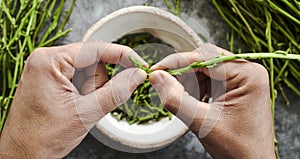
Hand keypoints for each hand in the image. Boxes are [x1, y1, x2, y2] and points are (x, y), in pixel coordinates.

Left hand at [0, 41, 146, 157]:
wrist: (21, 155)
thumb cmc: (42, 137)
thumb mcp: (86, 113)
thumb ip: (116, 91)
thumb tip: (137, 74)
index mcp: (49, 61)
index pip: (96, 49)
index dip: (122, 56)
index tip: (139, 65)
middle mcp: (47, 59)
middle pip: (93, 61)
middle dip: (98, 84)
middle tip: (88, 104)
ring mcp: (48, 69)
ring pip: (89, 71)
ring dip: (91, 91)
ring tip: (77, 108)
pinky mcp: (51, 78)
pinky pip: (80, 78)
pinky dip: (85, 93)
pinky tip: (74, 106)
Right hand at [149, 44, 274, 157]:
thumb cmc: (237, 148)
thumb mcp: (203, 123)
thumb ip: (176, 99)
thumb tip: (157, 77)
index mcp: (247, 74)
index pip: (205, 57)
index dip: (177, 62)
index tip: (157, 69)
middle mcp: (247, 71)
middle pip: (205, 61)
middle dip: (184, 74)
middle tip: (166, 86)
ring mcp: (242, 79)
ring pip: (205, 70)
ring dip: (190, 83)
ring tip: (188, 102)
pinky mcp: (236, 87)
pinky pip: (210, 79)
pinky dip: (197, 89)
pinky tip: (196, 103)